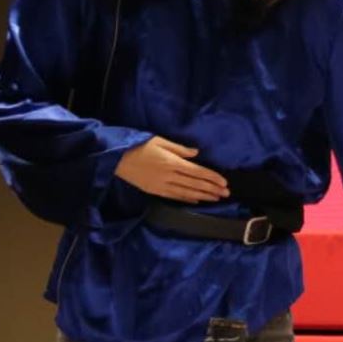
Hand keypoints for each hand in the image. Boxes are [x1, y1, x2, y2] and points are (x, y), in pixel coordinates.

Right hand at [113, 137, 228, 202]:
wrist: (116, 159)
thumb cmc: (139, 145)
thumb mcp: (159, 141)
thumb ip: (179, 148)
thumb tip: (196, 153)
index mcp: (172, 162)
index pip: (197, 171)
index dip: (212, 177)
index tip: (224, 182)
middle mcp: (169, 176)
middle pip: (195, 184)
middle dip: (212, 189)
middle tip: (226, 193)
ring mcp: (161, 185)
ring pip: (186, 193)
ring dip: (203, 196)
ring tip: (216, 198)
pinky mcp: (154, 191)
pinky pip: (174, 197)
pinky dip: (187, 199)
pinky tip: (197, 201)